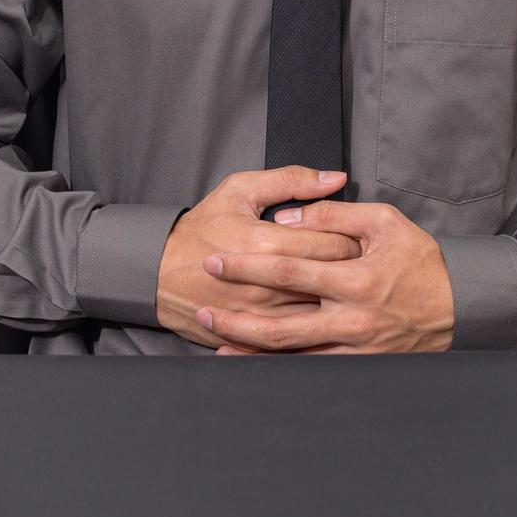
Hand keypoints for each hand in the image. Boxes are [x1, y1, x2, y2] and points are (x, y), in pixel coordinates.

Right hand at [157, 168, 360, 346]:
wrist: (155, 274)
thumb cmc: (200, 229)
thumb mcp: (239, 191)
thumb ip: (290, 181)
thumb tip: (335, 178)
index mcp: (266, 243)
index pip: (335, 243)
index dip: (354, 239)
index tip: (357, 236)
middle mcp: (267, 285)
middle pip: (334, 279)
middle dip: (353, 269)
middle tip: (360, 261)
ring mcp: (261, 316)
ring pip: (322, 313)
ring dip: (338, 300)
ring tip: (344, 286)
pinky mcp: (254, 338)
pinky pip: (298, 339)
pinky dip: (316, 328)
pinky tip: (323, 315)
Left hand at [197, 201, 454, 353]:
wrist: (460, 306)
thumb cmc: (420, 261)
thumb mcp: (384, 222)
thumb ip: (334, 214)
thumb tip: (288, 215)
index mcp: (355, 279)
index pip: (287, 271)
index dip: (246, 267)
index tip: (215, 261)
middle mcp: (350, 319)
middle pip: (278, 326)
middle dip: (235, 320)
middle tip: (204, 311)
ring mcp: (354, 348)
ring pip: (291, 356)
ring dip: (250, 352)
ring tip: (217, 343)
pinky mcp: (359, 365)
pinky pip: (311, 370)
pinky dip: (280, 369)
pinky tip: (256, 366)